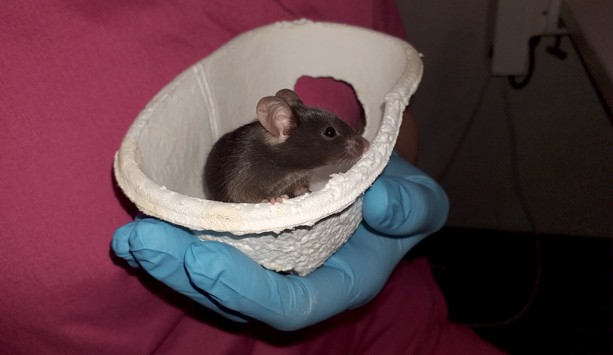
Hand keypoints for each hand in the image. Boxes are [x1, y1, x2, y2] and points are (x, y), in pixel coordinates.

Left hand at [112, 152, 447, 329]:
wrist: (377, 187)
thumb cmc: (399, 200)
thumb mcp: (421, 201)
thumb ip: (410, 208)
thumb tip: (378, 205)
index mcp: (338, 281)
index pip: (289, 302)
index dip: (244, 288)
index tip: (201, 258)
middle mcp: (296, 280)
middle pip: (235, 296)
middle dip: (185, 273)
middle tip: (141, 241)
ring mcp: (270, 263)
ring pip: (213, 277)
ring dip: (169, 258)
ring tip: (131, 235)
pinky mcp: (251, 240)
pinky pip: (211, 247)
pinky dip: (178, 237)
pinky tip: (148, 220)